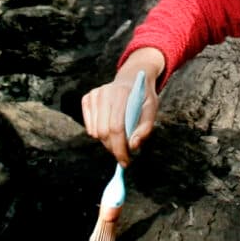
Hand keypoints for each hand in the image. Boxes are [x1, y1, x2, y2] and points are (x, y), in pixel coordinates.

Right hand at [81, 48, 164, 167]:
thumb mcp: (152, 109)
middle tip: (123, 156)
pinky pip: (89, 128)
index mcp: (122, 94)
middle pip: (104, 132)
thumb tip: (133, 146)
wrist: (131, 78)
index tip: (125, 162)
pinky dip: (99, 135)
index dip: (120, 148)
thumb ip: (145, 128)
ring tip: (120, 139)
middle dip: (114, 149)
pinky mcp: (87, 99)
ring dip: (108, 143)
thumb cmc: (143, 97)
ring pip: (96, 132)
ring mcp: (94, 95)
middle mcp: (104, 92)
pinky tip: (110, 128)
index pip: (116, 128)